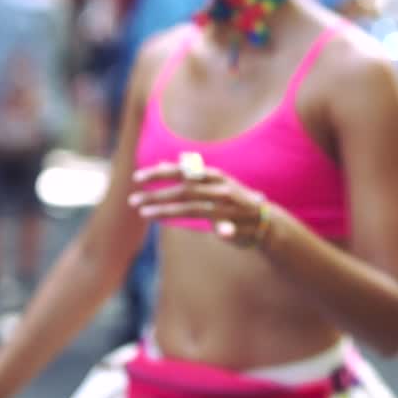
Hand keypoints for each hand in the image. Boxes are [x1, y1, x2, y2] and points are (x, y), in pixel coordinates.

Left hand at [128, 158, 271, 246]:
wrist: (264, 220)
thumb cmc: (233, 201)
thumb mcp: (213, 184)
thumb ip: (190, 176)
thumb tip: (163, 164)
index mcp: (214, 176)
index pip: (183, 171)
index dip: (160, 173)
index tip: (137, 177)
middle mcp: (220, 189)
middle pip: (183, 190)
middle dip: (156, 194)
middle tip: (133, 201)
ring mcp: (229, 207)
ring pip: (194, 209)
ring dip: (168, 210)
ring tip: (145, 214)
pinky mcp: (238, 225)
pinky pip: (228, 229)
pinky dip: (225, 230)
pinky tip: (221, 233)